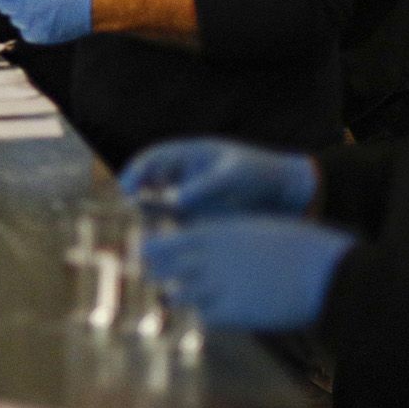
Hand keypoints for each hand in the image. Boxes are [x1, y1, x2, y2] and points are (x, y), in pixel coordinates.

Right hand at [119, 137, 317, 218]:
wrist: (286, 196)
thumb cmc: (260, 174)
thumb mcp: (233, 175)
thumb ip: (205, 186)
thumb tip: (175, 199)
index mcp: (187, 156)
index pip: (151, 160)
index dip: (134, 172)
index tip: (125, 190)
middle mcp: (181, 177)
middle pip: (144, 185)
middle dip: (130, 200)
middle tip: (122, 218)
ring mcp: (186, 200)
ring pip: (153, 209)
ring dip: (142, 221)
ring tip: (136, 237)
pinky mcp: (194, 222)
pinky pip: (170, 228)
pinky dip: (161, 237)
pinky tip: (159, 250)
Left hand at [142, 217, 355, 330]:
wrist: (325, 269)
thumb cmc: (296, 244)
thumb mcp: (253, 228)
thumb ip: (224, 236)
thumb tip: (203, 243)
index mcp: (213, 233)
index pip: (162, 242)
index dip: (150, 251)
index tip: (143, 255)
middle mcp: (208, 258)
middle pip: (161, 270)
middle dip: (154, 275)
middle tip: (149, 280)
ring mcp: (219, 286)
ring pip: (178, 295)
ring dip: (179, 297)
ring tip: (180, 298)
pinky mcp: (234, 312)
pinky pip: (204, 317)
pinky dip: (204, 315)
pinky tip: (214, 312)